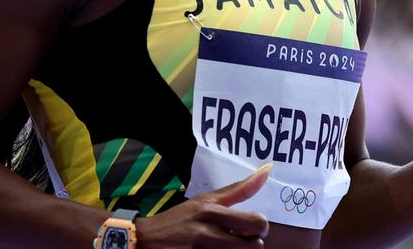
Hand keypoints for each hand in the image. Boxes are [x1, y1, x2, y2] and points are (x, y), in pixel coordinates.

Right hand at [134, 164, 270, 247]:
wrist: (145, 240)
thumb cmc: (179, 219)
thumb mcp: (205, 200)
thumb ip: (238, 190)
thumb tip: (267, 172)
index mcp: (212, 212)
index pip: (256, 222)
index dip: (260, 227)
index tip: (251, 229)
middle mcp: (207, 234)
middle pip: (254, 246)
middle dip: (251, 244)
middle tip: (241, 242)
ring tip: (226, 247)